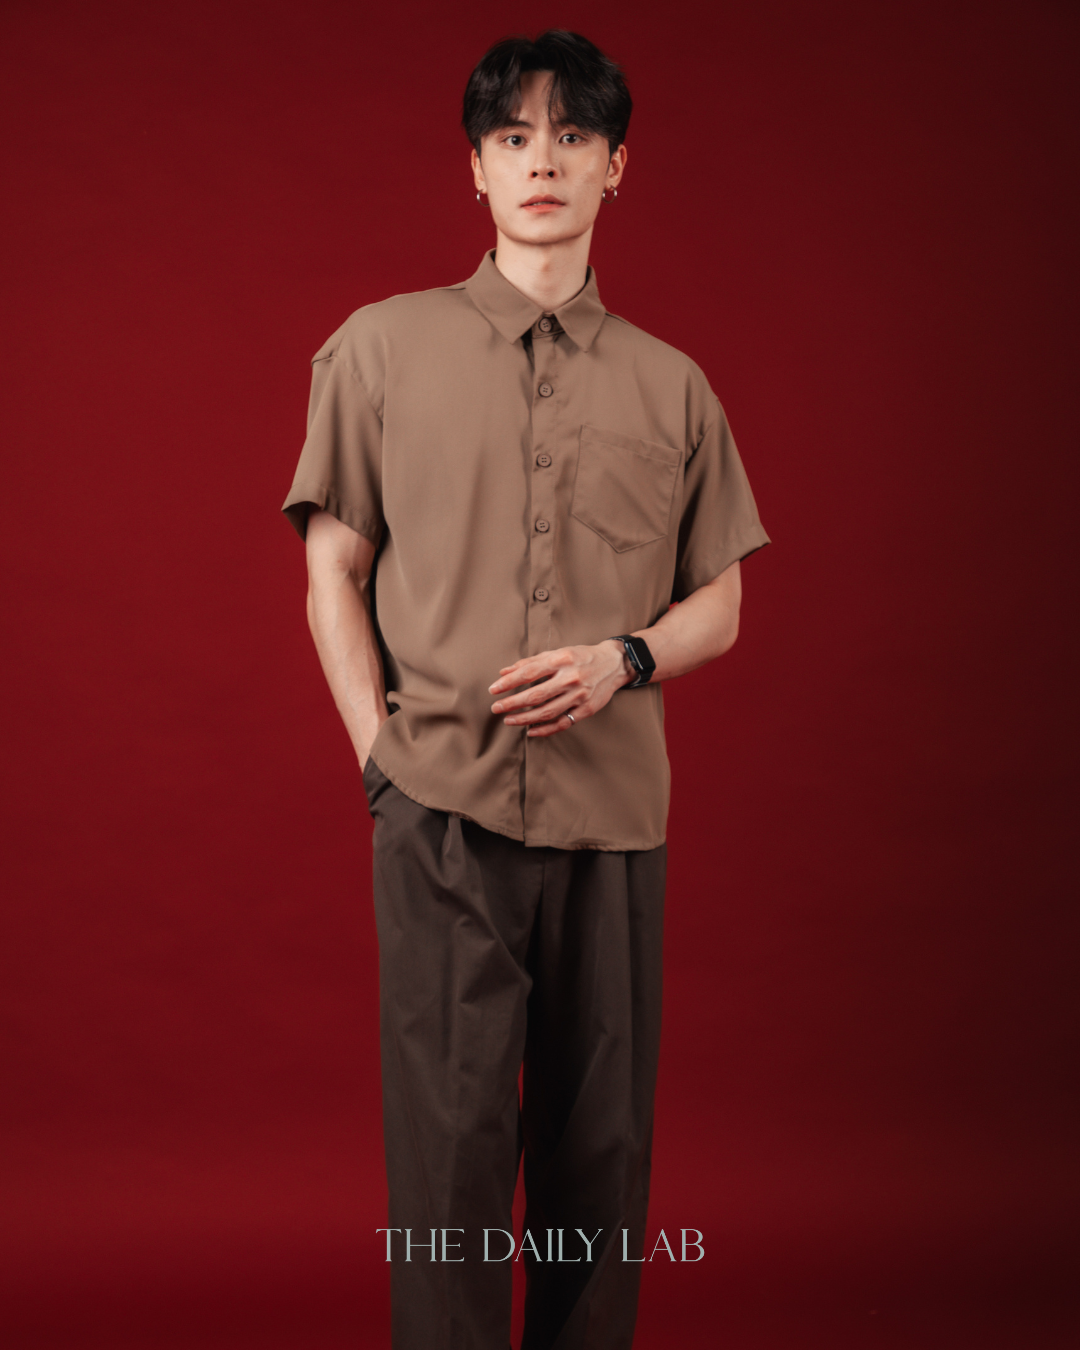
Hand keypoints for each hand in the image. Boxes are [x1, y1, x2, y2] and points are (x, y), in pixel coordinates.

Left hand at [489, 641, 629, 736]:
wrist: (614, 664)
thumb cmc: (581, 657)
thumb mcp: (557, 653)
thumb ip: (531, 662)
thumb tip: (504, 672)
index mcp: (561, 660)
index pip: (529, 673)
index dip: (509, 683)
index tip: (493, 690)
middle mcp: (570, 678)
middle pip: (535, 695)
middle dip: (512, 703)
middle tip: (496, 708)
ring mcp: (580, 695)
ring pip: (547, 712)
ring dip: (524, 718)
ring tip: (509, 720)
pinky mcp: (587, 709)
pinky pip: (563, 723)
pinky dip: (545, 729)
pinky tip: (531, 730)